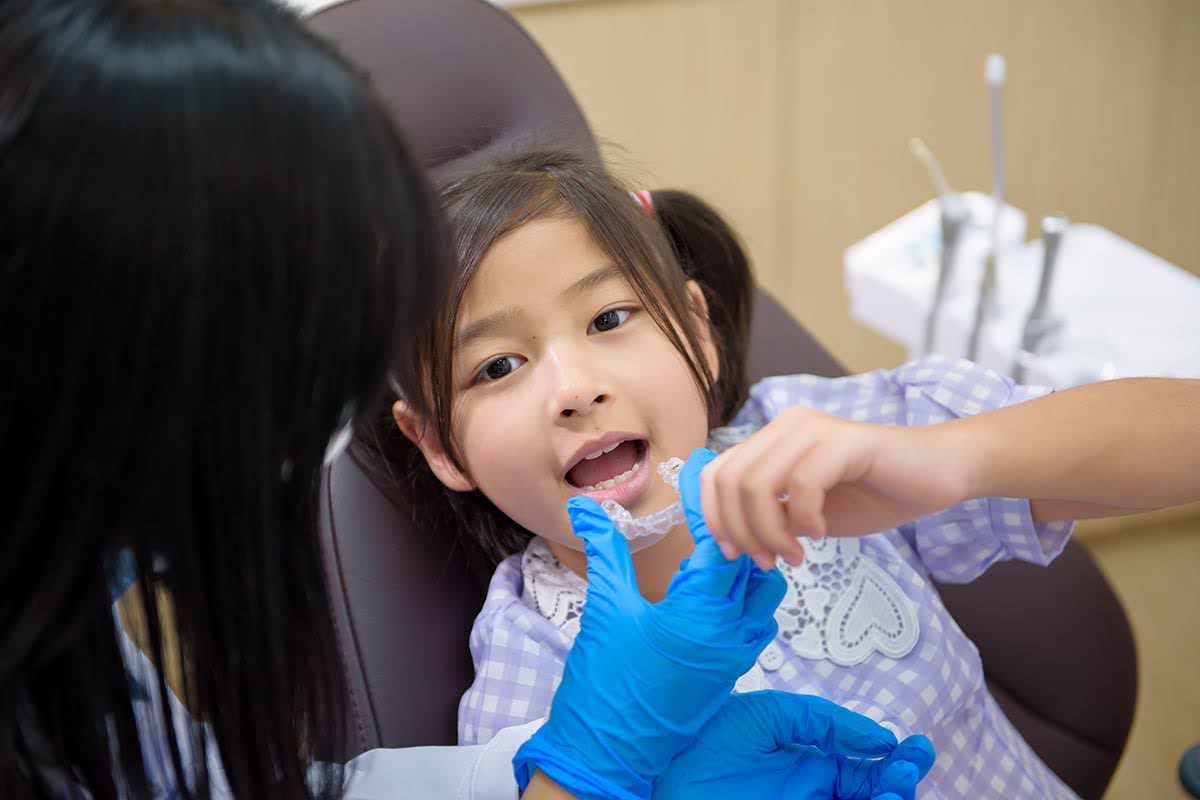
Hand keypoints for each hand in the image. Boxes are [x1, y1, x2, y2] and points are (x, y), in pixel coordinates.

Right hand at [513, 449, 789, 799]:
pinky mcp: (729, 672)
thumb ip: (607, 551)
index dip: (711, 496)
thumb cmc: (605, 685)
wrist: (608, 754)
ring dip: (744, 560)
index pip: (723, 537)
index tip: (703, 462)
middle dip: (737, 523)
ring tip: (712, 537)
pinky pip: (752, 621)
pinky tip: (709, 585)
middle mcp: (730, 633)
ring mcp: (734, 656)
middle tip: (712, 495)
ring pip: (762, 593)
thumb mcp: (606, 608)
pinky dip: (741, 593)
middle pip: (758, 560)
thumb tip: (589, 507)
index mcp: (702, 613)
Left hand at [654, 691, 934, 799]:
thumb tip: (880, 740)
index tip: (915, 750)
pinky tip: (872, 798)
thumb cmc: (705, 739)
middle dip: (897, 783)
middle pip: (872, 795)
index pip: (866, 769)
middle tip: (905, 770)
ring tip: (893, 787)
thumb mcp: (772, 715)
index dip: (895, 761)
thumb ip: (826, 722)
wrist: (661, 770)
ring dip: (885, 799)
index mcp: (810, 764)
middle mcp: (811, 792)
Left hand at [701, 408, 969, 567]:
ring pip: (757, 484)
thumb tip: (733, 541)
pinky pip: (802, 484)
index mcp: (772, 439)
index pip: (714, 473)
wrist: (936, 476)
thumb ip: (770, 518)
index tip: (734, 554)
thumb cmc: (873, 495)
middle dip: (741, 531)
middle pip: (729, 481)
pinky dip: (804, 518)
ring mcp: (813, 429)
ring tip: (795, 555)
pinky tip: (821, 533)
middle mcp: (786, 426)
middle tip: (767, 561)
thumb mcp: (806, 514)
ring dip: (769, 531)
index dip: (713, 517)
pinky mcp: (844, 441)